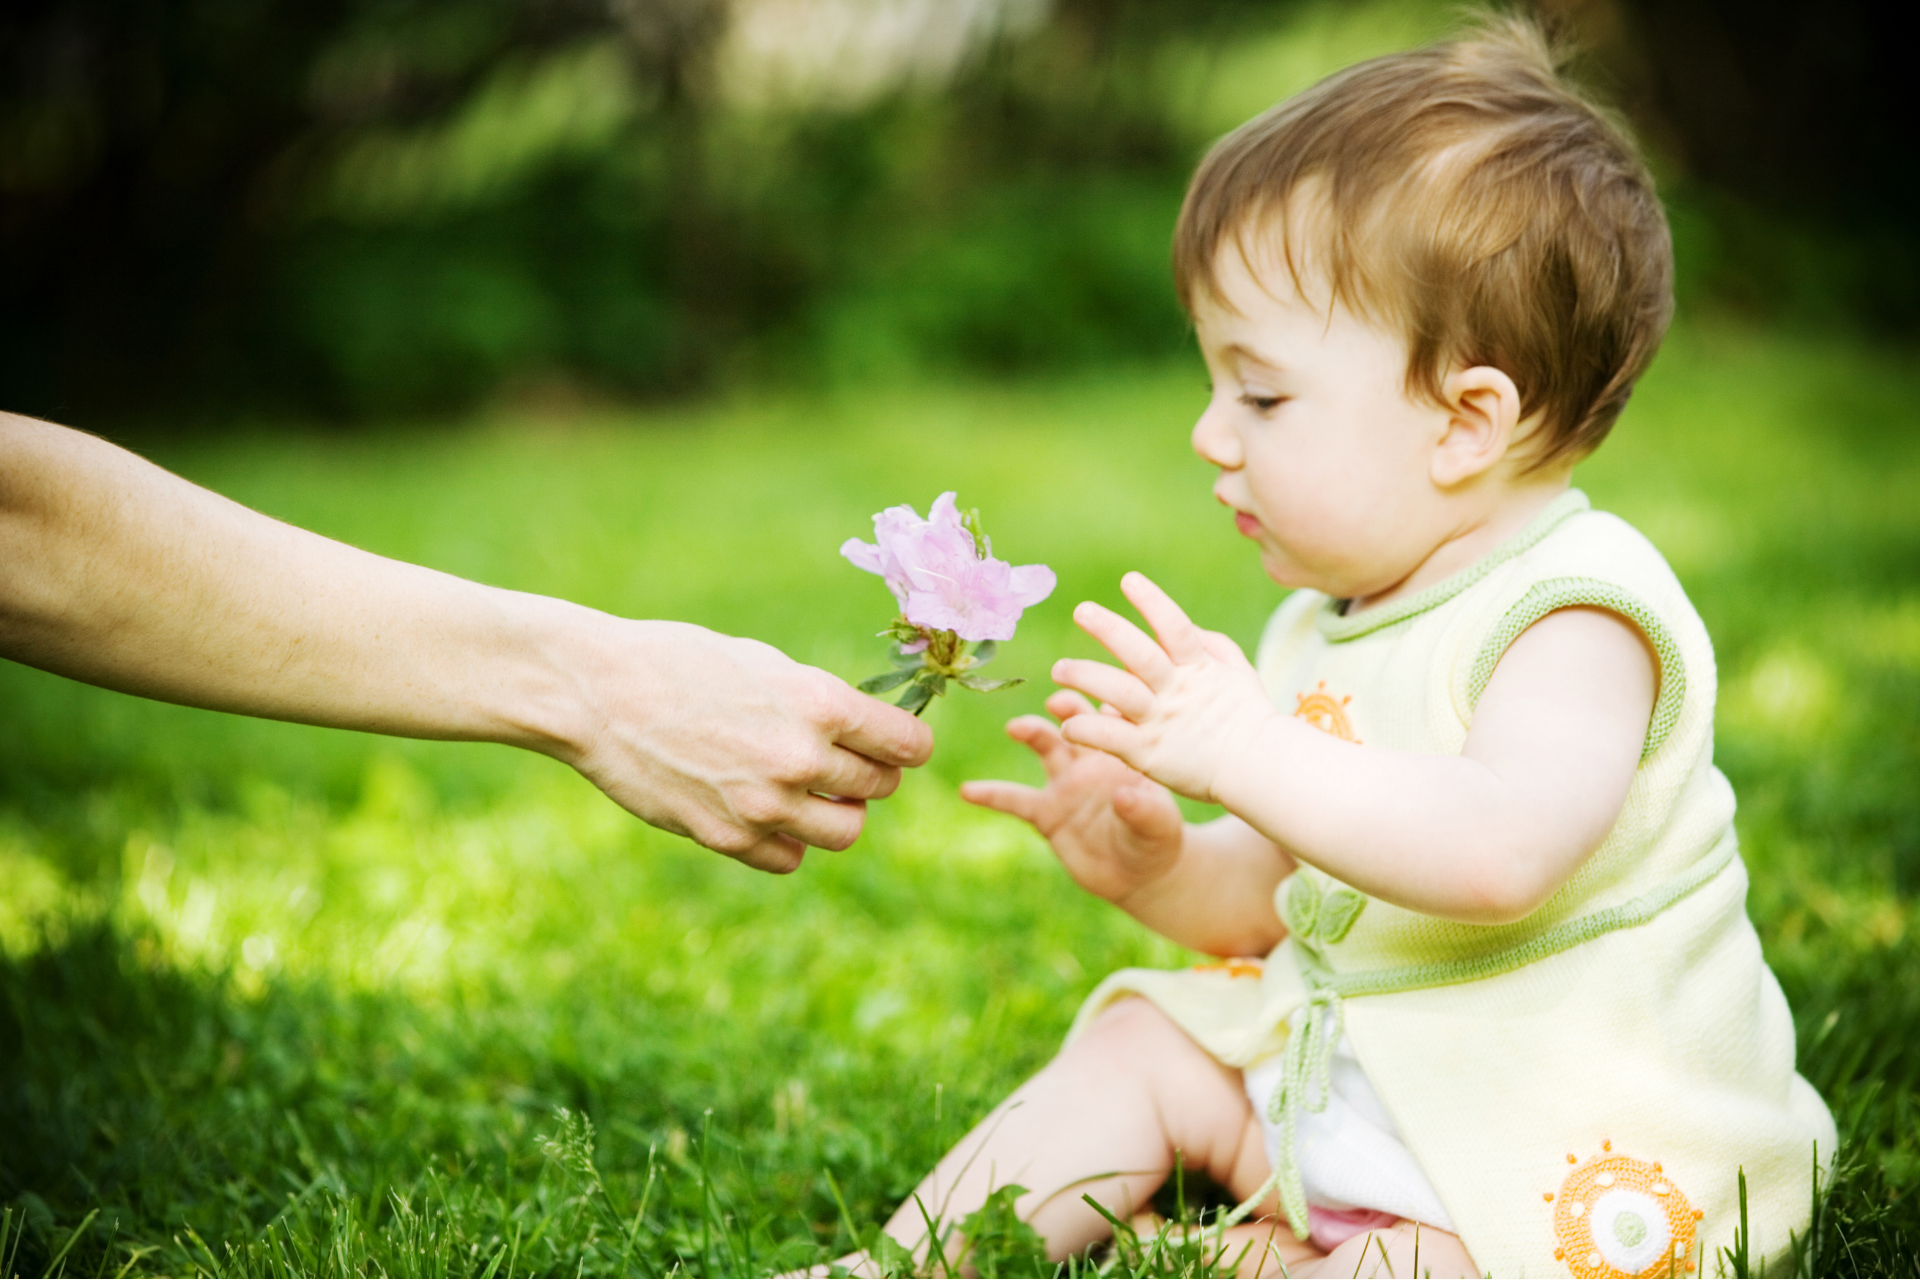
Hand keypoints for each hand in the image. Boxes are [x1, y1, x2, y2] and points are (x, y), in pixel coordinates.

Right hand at [558, 618, 933, 873]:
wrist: (597, 693)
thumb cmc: (680, 662)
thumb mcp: (766, 664)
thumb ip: (821, 702)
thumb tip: (867, 733)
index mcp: (820, 706)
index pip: (908, 746)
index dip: (905, 744)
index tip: (894, 743)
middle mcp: (801, 761)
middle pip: (879, 789)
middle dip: (868, 775)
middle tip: (840, 761)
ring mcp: (765, 807)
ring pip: (845, 833)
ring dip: (835, 813)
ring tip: (806, 790)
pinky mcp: (727, 838)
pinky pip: (790, 858)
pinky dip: (787, 841)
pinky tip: (763, 810)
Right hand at [960, 690, 1185, 903]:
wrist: (1139, 876)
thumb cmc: (1157, 841)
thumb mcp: (1159, 828)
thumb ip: (1146, 811)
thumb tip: (1124, 795)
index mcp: (1126, 754)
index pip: (1118, 719)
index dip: (1110, 703)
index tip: (1104, 696)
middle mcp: (1093, 760)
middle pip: (1077, 721)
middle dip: (1068, 706)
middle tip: (1058, 701)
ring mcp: (1066, 783)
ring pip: (1046, 747)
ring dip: (1032, 732)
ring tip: (1016, 728)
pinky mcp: (1046, 812)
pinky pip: (1015, 800)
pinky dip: (991, 794)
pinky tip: (968, 790)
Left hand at [1049, 573, 1277, 802]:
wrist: (1262, 768)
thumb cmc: (1248, 718)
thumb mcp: (1237, 672)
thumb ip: (1211, 644)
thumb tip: (1186, 626)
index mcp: (1199, 668)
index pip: (1175, 628)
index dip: (1153, 603)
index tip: (1129, 579)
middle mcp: (1177, 690)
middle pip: (1141, 655)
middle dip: (1111, 630)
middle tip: (1082, 610)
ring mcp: (1162, 721)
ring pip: (1120, 693)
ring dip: (1087, 677)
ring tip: (1059, 670)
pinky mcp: (1149, 754)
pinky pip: (1113, 738)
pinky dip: (1089, 730)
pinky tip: (1067, 725)